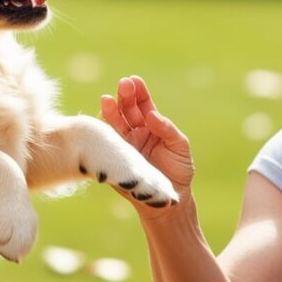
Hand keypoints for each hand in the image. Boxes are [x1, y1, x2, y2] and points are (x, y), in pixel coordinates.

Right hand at [101, 76, 194, 192]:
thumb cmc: (179, 172)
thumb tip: (152, 115)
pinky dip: (104, 130)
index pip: (144, 106)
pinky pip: (108, 143)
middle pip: (128, 110)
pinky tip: (101, 119)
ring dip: (111, 110)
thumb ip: (168, 130)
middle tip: (123, 84)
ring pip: (115, 123)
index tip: (135, 81)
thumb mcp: (180, 148)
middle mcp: (136, 132)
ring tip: (107, 99)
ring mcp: (124, 144)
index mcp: (152, 127)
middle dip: (125, 96)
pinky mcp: (115, 158)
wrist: (168, 200)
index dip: (140, 93)